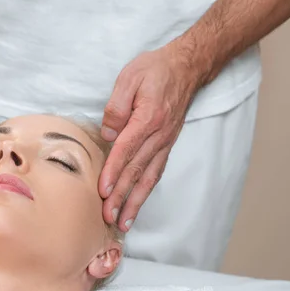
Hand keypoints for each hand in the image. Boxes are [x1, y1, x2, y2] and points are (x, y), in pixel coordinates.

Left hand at [98, 42, 201, 231]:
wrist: (186, 67)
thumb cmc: (155, 70)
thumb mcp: (130, 77)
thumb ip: (117, 106)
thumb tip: (108, 132)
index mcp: (148, 118)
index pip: (127, 150)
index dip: (114, 171)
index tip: (103, 190)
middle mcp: (159, 135)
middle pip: (137, 170)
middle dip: (122, 196)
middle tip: (108, 217)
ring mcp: (164, 143)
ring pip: (148, 178)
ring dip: (135, 202)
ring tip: (123, 222)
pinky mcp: (166, 146)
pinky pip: (155, 173)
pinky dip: (145, 192)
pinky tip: (137, 205)